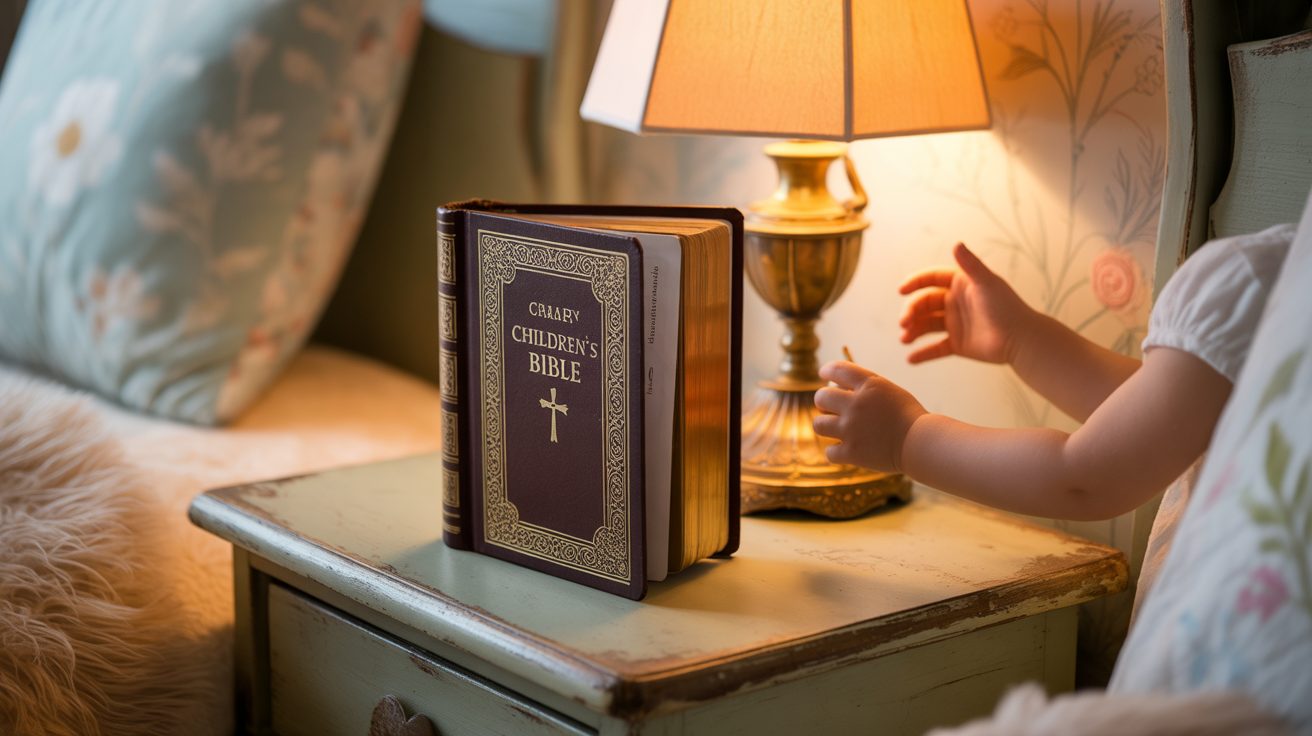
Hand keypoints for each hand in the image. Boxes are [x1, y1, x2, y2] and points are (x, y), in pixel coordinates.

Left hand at [813, 361, 926, 472]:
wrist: (922, 443)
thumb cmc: (908, 417)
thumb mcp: (889, 391)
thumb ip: (864, 387)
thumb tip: (835, 386)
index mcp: (868, 385)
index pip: (837, 369)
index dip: (827, 371)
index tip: (824, 375)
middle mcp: (856, 404)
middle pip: (820, 397)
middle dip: (823, 402)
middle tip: (831, 409)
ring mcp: (851, 429)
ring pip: (818, 424)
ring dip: (826, 427)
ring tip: (837, 430)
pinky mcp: (851, 452)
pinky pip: (828, 451)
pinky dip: (836, 452)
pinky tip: (846, 450)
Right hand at [899, 243, 1033, 364]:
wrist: (1022, 339)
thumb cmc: (1007, 307)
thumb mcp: (987, 283)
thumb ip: (970, 265)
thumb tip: (956, 243)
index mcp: (960, 284)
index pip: (931, 279)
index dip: (915, 282)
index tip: (901, 290)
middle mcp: (954, 303)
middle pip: (924, 303)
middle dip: (911, 311)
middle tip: (904, 323)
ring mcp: (954, 324)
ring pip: (926, 325)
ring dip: (913, 331)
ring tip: (905, 340)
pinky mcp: (957, 344)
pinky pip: (935, 348)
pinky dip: (923, 354)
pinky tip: (911, 359)